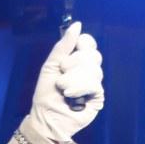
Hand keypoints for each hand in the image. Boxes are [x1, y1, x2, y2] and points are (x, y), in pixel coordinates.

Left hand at [28, 22, 103, 141]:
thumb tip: (77, 24)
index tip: (75, 48)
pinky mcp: (98, 96)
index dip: (84, 43)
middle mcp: (87, 70)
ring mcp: (94, 83)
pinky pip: (94, 83)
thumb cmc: (46, 94)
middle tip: (62, 74)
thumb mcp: (51, 66)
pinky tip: (71, 96)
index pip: (88, 43)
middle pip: (92, 54)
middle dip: (73, 63)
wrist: (47, 118)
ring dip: (73, 79)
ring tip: (63, 89)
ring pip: (93, 69)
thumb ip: (63, 46)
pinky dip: (79, 88)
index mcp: (76, 61)